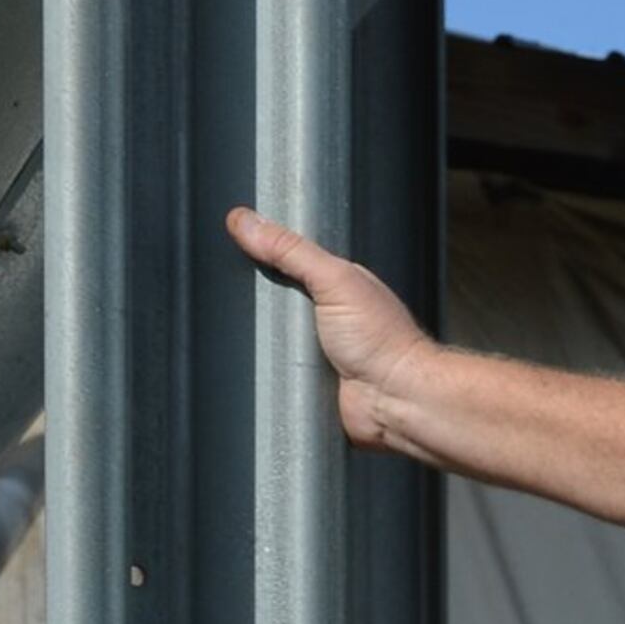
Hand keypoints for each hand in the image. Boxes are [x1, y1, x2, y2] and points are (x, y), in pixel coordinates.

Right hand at [223, 207, 435, 449]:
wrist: (397, 401)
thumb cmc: (383, 342)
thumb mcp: (335, 281)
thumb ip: (292, 251)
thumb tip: (245, 221)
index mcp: (334, 283)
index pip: (286, 257)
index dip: (259, 250)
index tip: (227, 239)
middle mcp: (323, 312)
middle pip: (269, 296)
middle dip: (250, 295)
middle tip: (228, 291)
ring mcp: (314, 346)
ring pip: (265, 333)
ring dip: (252, 333)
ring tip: (233, 326)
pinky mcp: (305, 377)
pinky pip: (270, 366)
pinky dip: (259, 363)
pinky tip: (248, 358)